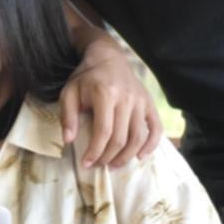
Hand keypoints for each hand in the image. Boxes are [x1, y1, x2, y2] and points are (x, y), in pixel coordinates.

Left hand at [60, 39, 160, 167]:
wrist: (108, 58)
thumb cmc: (86, 78)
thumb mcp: (69, 92)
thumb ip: (68, 116)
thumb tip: (69, 140)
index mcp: (105, 94)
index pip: (103, 132)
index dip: (95, 151)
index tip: (87, 163)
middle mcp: (126, 98)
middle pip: (121, 138)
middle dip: (108, 157)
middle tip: (98, 165)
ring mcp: (140, 101)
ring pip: (138, 137)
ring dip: (126, 156)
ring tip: (113, 165)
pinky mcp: (149, 103)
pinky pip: (156, 128)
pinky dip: (151, 145)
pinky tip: (140, 157)